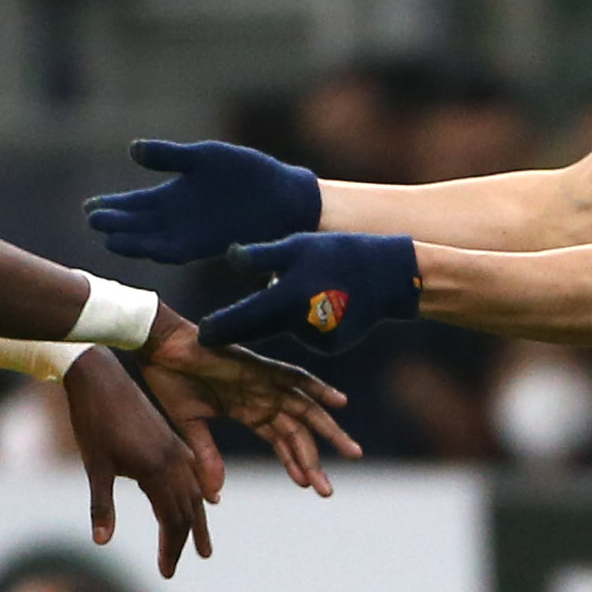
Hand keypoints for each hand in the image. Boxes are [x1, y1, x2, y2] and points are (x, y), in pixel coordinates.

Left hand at [63, 348, 215, 576]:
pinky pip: (193, 473)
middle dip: (182, 541)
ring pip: (193, 493)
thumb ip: (101, 505)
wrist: (99, 377)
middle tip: (172, 567)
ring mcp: (175, 448)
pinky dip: (199, 492)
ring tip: (202, 546)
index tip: (166, 571)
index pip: (174, 519)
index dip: (171, 548)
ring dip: (196, 521)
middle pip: (187, 511)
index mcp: (158, 469)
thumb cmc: (93, 421)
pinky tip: (205, 500)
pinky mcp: (170, 439)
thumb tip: (101, 543)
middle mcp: (174, 460)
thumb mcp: (95, 465)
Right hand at [87, 138, 320, 263]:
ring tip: (109, 237)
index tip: (89, 205)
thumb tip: (133, 149)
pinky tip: (144, 248)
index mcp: (172, 195)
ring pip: (152, 239)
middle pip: (137, 223)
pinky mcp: (207, 246)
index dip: (113, 205)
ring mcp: (190, 233)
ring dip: (132, 239)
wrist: (282, 196)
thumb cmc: (246, 172)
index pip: (135, 203)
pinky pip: (177, 250)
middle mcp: (176, 218)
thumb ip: (170, 156)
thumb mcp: (204, 157)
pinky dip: (159, 249)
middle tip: (92, 220)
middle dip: (115, 222)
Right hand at [138, 316, 360, 496]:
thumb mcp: (191, 426)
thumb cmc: (171, 380)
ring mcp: (264, 381)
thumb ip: (207, 458)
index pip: (281, 442)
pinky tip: (339, 402)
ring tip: (351, 453)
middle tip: (329, 491)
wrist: (159, 347)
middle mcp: (263, 397)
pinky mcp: (259, 365)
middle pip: (299, 431)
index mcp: (249, 411)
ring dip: (328, 430)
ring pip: (305, 408)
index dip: (296, 465)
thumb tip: (215, 496)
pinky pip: (295, 376)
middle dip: (315, 460)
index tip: (310, 488)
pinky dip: (317, 386)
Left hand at [198, 230, 421, 358]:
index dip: (218, 330)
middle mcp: (298, 326)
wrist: (392, 277)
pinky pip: (308, 335)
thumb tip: (229, 257)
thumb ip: (260, 256)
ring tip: (293, 293)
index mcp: (285, 299)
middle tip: (213, 333)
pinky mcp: (333, 346)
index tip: (200, 335)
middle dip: (236, 332)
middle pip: (256, 331)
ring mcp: (317, 339)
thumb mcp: (297, 246)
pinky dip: (306, 323)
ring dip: (278, 319)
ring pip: (284, 330)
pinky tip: (320, 302)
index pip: (240, 321)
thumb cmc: (339, 253)